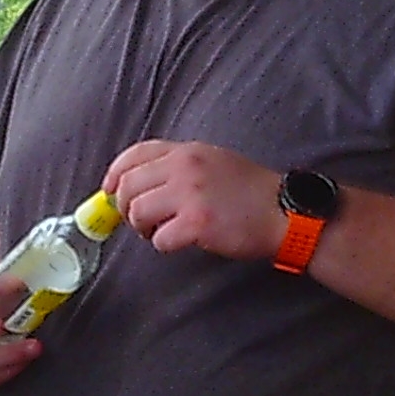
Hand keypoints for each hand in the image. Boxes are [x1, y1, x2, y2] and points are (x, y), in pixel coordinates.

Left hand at [107, 140, 285, 262]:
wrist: (285, 212)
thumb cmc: (252, 192)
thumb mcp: (214, 161)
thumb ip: (179, 166)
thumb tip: (138, 184)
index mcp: (187, 151)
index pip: (134, 154)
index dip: (114, 174)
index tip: (109, 191)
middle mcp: (184, 167)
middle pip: (128, 186)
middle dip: (125, 208)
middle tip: (140, 222)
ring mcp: (189, 194)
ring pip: (137, 212)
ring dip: (143, 228)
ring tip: (162, 232)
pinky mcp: (196, 223)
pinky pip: (159, 239)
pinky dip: (165, 245)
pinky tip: (182, 242)